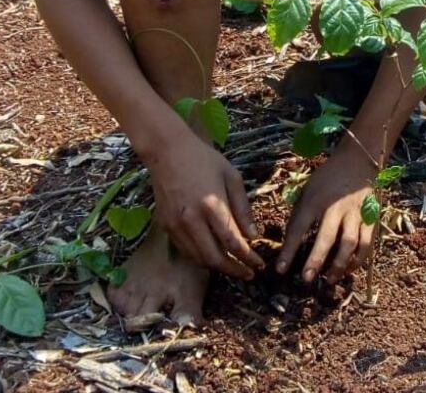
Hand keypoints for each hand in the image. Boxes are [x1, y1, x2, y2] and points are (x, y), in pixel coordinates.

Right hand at [148, 128, 263, 278]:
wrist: (167, 151)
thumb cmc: (204, 160)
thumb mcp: (232, 178)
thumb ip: (243, 208)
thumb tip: (253, 236)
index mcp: (211, 205)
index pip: (233, 242)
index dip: (248, 258)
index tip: (259, 264)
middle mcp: (191, 220)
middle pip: (214, 258)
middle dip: (234, 270)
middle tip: (249, 274)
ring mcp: (176, 225)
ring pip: (198, 258)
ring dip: (218, 267)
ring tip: (234, 267)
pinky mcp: (166, 226)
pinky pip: (186, 251)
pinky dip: (201, 258)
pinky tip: (214, 256)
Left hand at [276, 148, 375, 283]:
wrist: (357, 162)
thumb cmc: (326, 179)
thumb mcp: (307, 190)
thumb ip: (300, 214)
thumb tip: (289, 243)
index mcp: (315, 199)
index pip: (299, 227)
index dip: (288, 250)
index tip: (280, 269)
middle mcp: (336, 207)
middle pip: (326, 238)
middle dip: (316, 260)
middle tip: (306, 279)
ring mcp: (355, 213)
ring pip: (349, 243)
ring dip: (339, 265)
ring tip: (329, 280)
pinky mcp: (370, 218)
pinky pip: (366, 243)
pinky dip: (358, 259)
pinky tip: (349, 269)